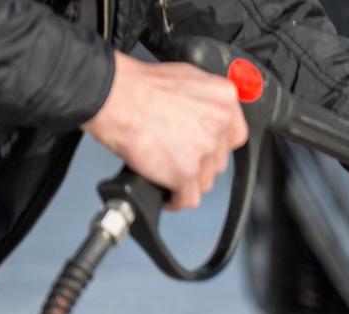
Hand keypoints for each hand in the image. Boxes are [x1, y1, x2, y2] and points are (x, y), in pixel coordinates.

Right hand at [81, 52, 248, 210]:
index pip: (235, 136)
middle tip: (176, 155)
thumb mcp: (186, 79)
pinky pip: (188, 199)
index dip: (217, 145)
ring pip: (205, 181)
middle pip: (218, 161)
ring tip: (166, 168)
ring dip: (186, 180)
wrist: (113, 96)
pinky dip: (175, 200)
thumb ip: (205, 102)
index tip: (205, 149)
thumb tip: (209, 117)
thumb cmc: (138, 87)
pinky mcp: (185, 172)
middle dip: (199, 163)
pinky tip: (166, 194)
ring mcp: (203, 150)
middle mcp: (218, 124)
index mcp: (223, 99)